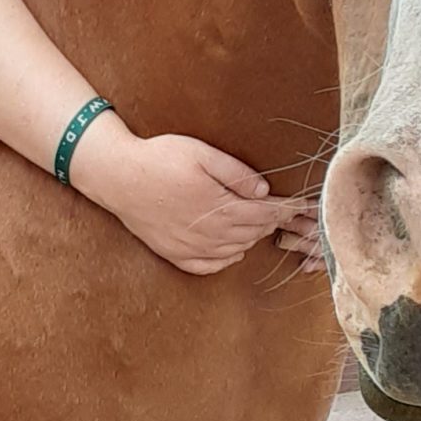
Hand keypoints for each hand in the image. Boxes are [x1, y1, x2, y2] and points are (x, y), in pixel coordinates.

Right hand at [73, 121, 321, 276]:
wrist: (117, 177)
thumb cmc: (159, 159)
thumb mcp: (201, 154)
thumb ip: (236, 173)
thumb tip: (264, 190)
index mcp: (220, 207)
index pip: (265, 213)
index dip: (286, 209)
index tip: (303, 205)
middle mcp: (209, 233)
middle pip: (254, 232)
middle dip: (273, 222)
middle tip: (286, 212)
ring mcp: (191, 247)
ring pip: (235, 249)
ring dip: (252, 237)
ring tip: (261, 224)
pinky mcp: (175, 254)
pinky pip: (210, 266)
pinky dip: (226, 258)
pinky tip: (232, 248)